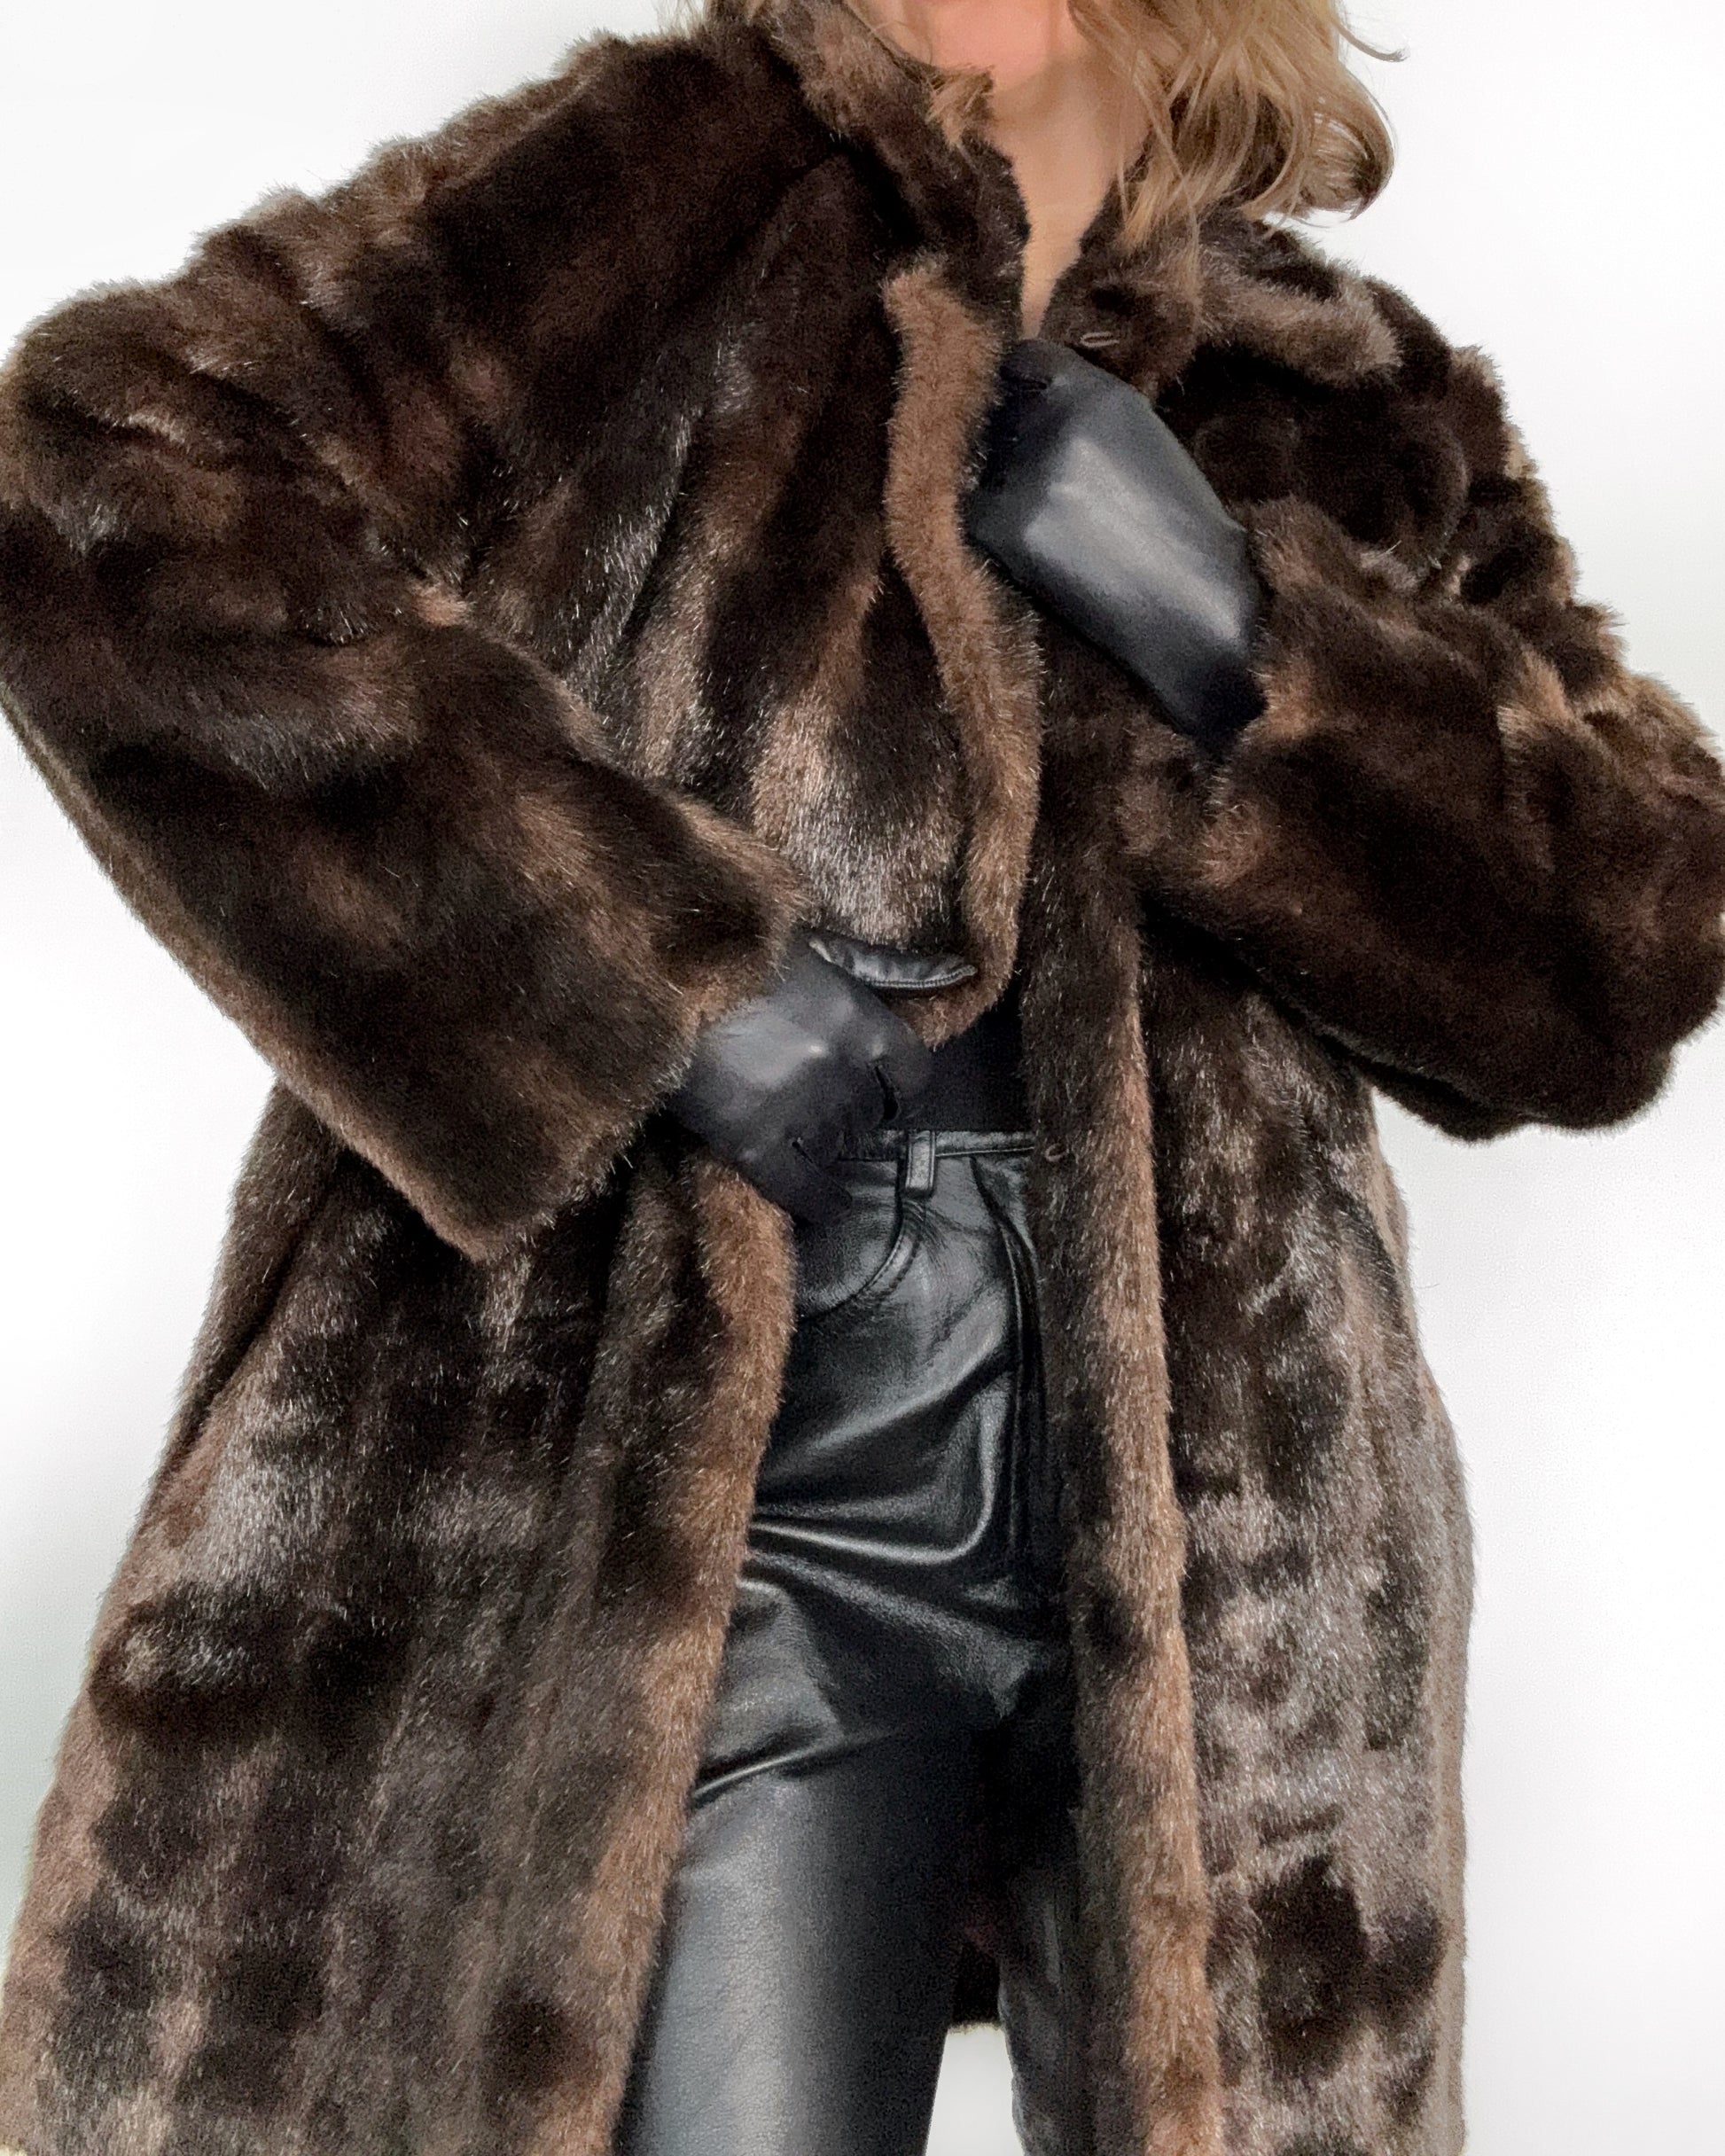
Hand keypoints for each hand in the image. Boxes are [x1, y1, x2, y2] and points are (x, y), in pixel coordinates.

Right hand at [665, 930, 940, 1222]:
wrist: (657, 980)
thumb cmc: (739, 953)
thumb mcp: (821, 947)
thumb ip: (891, 968)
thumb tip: (960, 974)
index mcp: (861, 1022)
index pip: (913, 1073)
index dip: (904, 1088)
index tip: (893, 1094)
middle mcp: (841, 1074)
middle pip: (873, 1114)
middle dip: (861, 1113)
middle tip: (839, 1110)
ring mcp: (799, 1113)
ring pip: (839, 1149)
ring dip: (833, 1145)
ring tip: (817, 1139)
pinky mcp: (753, 1144)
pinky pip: (801, 1188)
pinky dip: (820, 1202)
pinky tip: (830, 1206)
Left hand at [962, 337, 1265, 754]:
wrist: (1195, 611)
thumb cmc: (1184, 538)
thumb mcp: (1146, 445)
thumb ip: (1090, 419)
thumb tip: (1039, 410)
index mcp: (1099, 396)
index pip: (1025, 361)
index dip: (1019, 386)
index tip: (1020, 407)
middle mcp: (1056, 421)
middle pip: (997, 413)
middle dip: (1008, 439)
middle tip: (1033, 481)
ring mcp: (1027, 473)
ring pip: (981, 465)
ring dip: (998, 486)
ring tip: (1043, 523)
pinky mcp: (1007, 527)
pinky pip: (975, 513)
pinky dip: (992, 529)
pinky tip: (1030, 553)